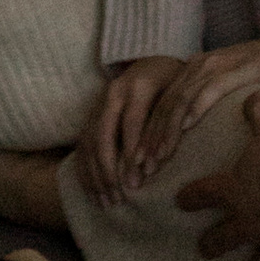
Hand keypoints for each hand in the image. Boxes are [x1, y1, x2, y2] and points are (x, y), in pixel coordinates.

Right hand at [71, 57, 182, 207]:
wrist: (154, 58)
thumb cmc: (173, 81)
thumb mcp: (177, 93)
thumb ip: (167, 122)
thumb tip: (158, 160)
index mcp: (136, 86)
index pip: (130, 124)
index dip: (130, 154)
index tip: (135, 184)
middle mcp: (112, 94)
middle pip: (102, 136)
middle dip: (108, 171)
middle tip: (118, 198)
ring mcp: (98, 104)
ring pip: (88, 143)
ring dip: (95, 176)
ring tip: (106, 203)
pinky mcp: (91, 115)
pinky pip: (82, 146)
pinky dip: (85, 171)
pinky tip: (91, 192)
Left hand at [131, 26, 259, 186]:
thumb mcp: (227, 86)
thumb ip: (206, 100)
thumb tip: (190, 131)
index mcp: (192, 71)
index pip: (161, 106)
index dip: (146, 135)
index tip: (137, 163)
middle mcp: (196, 66)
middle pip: (163, 106)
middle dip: (149, 140)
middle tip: (138, 168)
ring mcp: (214, 65)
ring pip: (179, 102)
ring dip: (165, 133)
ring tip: (156, 159)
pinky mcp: (233, 69)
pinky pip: (207, 92)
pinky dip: (193, 112)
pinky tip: (185, 131)